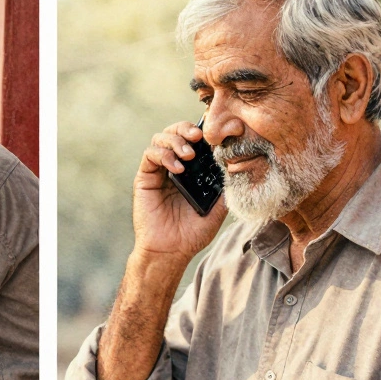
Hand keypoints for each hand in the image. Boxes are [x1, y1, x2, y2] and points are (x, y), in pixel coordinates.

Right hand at [133, 120, 228, 262]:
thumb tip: (236, 163)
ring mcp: (158, 171)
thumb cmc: (192, 233)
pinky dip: (163, 155)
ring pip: (160, 139)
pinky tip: (177, 168)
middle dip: (185, 129)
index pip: (193, 141)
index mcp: (191, 171)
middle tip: (198, 137)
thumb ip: (224, 186)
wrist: (171, 250)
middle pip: (175, 133)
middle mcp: (173, 167)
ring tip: (188, 155)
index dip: (201, 131)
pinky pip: (150, 155)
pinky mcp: (144, 178)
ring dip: (174, 140)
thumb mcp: (218, 207)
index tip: (214, 133)